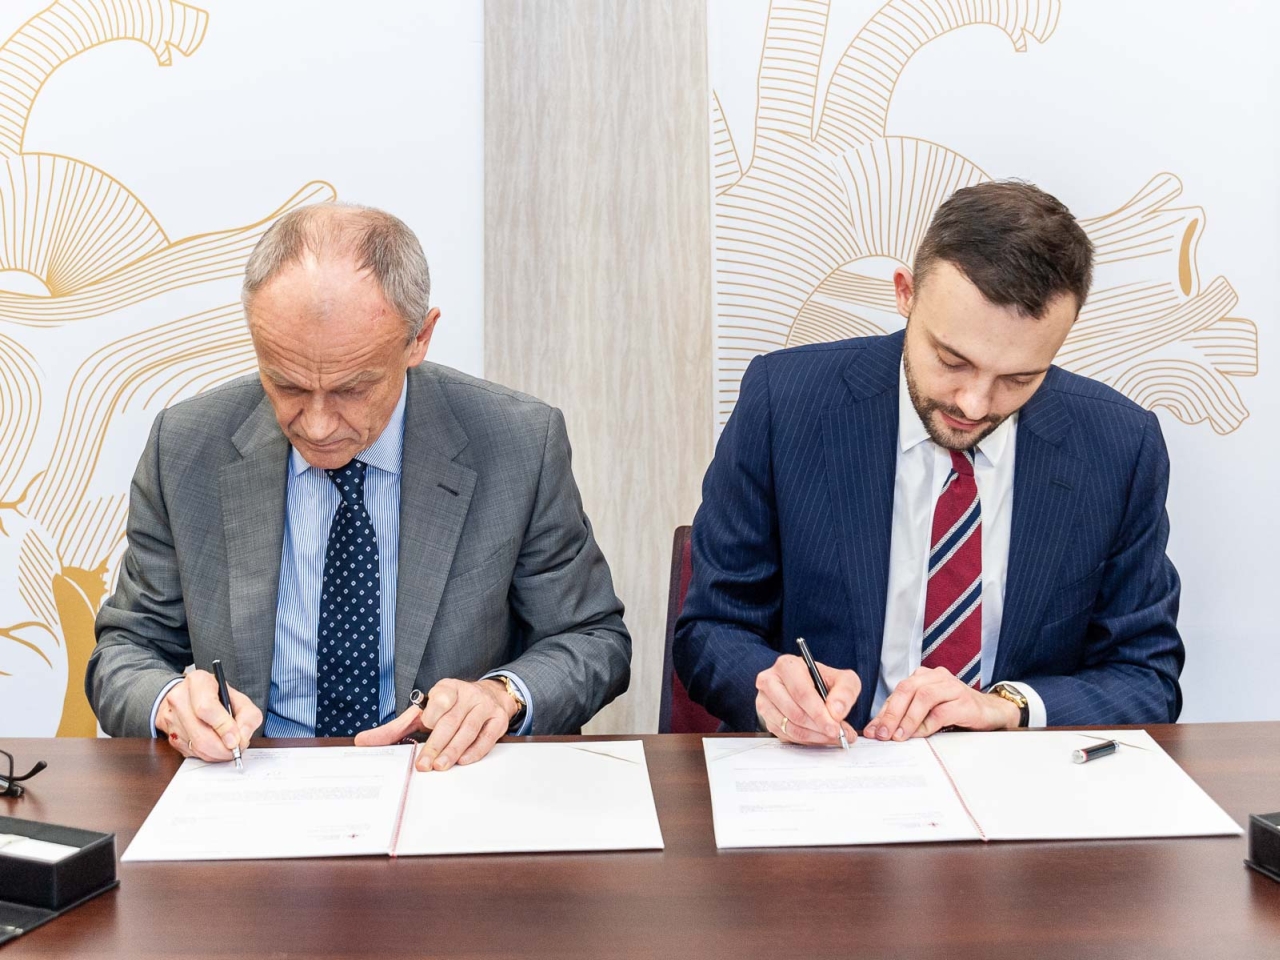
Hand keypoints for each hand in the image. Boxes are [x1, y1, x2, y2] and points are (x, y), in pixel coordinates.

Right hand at [156, 671, 260, 761]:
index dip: (223, 727)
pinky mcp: (169, 734)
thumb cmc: (218, 697)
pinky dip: (206, 755)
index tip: (236, 740)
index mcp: (198, 682)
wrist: (191, 696)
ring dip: (215, 753)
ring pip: (195, 747)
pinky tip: (213, 746)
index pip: (207, 708)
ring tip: (227, 748)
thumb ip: (248, 716)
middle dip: (222, 748)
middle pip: (200, 734)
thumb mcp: (239, 699)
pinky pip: (189, 753)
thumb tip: (242, 737)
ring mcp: (171, 717)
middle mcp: (180, 697)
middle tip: (235, 750)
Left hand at [355, 678, 516, 770]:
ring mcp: (484, 707)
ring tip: (440, 766)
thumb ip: (395, 728)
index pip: (440, 699)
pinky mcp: (498, 720)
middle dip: (437, 744)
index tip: (425, 727)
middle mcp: (467, 695)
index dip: (433, 715)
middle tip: (424, 765)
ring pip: (469, 729)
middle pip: (451, 720)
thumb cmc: (450, 708)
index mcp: (446, 689)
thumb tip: (362, 741)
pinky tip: (464, 761)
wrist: (490, 695)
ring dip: (454, 750)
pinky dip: (476, 750)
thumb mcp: (423, 712)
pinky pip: (487, 737)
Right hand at [755, 654, 858, 745]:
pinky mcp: (766, 718)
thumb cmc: (824, 682)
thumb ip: (845, 692)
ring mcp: (764, 701)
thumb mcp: (843, 680)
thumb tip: (836, 712)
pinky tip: (819, 735)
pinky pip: (785, 735)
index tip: (834, 726)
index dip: (819, 713)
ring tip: (831, 736)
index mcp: (787, 666)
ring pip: (789, 727)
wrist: (811, 688)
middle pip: (793, 712)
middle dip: (818, 727)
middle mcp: (770, 681)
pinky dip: (806, 740)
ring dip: (813, 736)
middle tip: (836, 734)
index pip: (801, 693)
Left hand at [864, 666, 1019, 740]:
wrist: (992, 711)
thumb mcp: (928, 710)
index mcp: (924, 676)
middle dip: (891, 713)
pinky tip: (920, 734)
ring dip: (908, 718)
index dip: (883, 712)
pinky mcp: (964, 702)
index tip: (872, 731)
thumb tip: (879, 731)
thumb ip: (906, 716)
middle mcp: (936, 677)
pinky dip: (928, 724)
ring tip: (899, 736)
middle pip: (907, 689)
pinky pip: (941, 712)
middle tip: (882, 734)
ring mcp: (952, 687)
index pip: (898, 693)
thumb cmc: (955, 710)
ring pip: (923, 697)